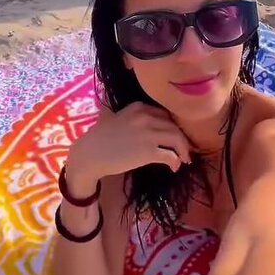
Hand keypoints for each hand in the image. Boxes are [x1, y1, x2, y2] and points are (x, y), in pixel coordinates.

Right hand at [64, 103, 191, 192]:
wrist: (90, 154)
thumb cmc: (99, 137)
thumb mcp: (114, 116)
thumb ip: (127, 113)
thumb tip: (132, 115)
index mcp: (139, 107)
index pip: (164, 114)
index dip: (172, 126)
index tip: (175, 136)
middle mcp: (146, 117)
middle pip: (173, 126)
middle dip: (181, 139)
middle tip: (184, 150)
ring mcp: (148, 133)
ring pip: (176, 139)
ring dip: (183, 150)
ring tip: (184, 159)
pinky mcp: (149, 151)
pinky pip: (170, 155)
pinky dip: (176, 161)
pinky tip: (174, 167)